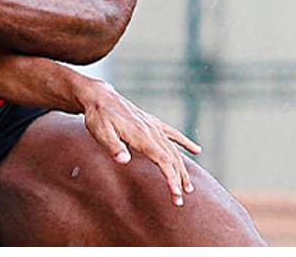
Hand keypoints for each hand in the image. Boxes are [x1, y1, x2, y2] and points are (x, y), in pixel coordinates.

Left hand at [77, 80, 201, 206]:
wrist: (100, 96)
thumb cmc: (98, 117)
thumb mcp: (101, 133)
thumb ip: (114, 147)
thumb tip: (124, 161)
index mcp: (141, 135)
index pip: (162, 160)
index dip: (171, 178)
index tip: (176, 194)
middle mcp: (152, 131)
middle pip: (172, 158)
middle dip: (178, 179)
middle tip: (181, 200)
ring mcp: (153, 126)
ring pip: (174, 150)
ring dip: (182, 169)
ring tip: (188, 187)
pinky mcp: (152, 122)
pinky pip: (173, 133)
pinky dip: (185, 142)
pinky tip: (196, 150)